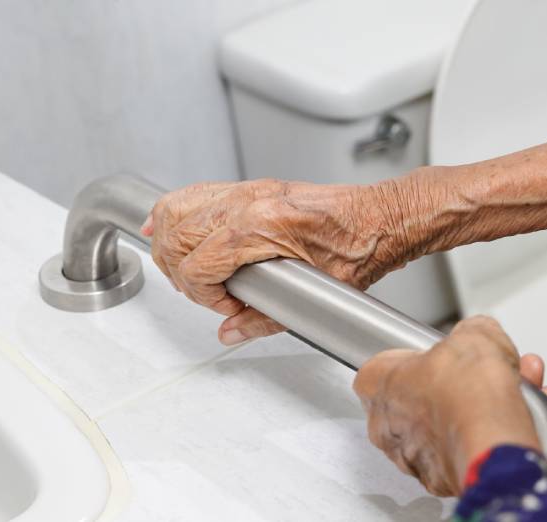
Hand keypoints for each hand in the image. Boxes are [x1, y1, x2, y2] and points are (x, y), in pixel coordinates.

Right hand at [141, 177, 428, 344]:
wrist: (381, 218)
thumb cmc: (361, 248)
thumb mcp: (318, 293)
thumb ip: (267, 317)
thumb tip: (230, 331)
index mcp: (262, 227)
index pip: (197, 264)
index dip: (203, 295)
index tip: (226, 306)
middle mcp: (248, 202)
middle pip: (177, 236)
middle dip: (179, 273)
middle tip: (203, 293)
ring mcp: (247, 190)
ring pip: (177, 209)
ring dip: (168, 242)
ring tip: (179, 268)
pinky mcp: (251, 188)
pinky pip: (196, 193)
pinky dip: (173, 211)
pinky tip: (164, 225)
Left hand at [352, 316, 546, 496]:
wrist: (493, 444)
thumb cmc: (467, 394)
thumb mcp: (476, 334)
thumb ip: (473, 331)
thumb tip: (480, 334)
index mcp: (378, 385)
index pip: (386, 365)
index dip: (420, 357)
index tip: (441, 356)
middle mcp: (386, 427)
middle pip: (421, 397)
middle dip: (457, 384)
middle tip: (483, 374)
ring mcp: (412, 458)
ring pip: (447, 425)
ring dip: (479, 409)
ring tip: (514, 392)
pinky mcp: (442, 482)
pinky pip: (466, 451)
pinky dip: (490, 436)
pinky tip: (517, 420)